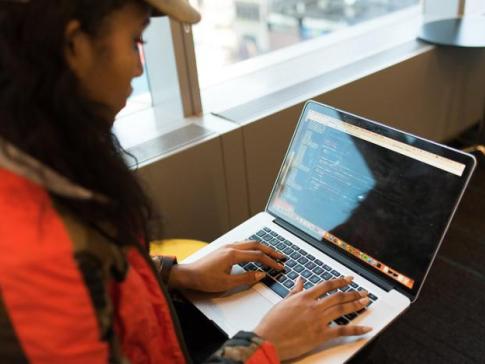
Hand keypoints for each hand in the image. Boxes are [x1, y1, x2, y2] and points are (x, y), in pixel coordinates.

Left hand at [168, 240, 285, 291]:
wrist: (188, 274)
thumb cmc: (204, 279)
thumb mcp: (226, 283)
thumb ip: (245, 278)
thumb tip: (260, 274)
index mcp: (233, 254)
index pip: (257, 256)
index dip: (270, 261)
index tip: (279, 266)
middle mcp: (231, 247)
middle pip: (256, 245)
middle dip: (270, 250)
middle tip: (281, 256)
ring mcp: (227, 246)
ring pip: (249, 243)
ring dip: (262, 248)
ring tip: (271, 254)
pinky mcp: (224, 249)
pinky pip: (243, 244)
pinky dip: (253, 247)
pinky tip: (254, 252)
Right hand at [254, 276, 371, 360]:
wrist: (268, 339)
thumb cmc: (272, 323)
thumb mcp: (283, 302)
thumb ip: (295, 291)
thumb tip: (300, 280)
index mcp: (304, 297)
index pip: (327, 285)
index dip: (340, 281)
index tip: (349, 279)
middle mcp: (313, 306)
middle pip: (338, 296)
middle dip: (353, 293)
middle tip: (363, 292)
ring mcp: (318, 320)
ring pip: (342, 309)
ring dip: (356, 305)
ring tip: (366, 302)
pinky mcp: (320, 335)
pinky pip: (342, 331)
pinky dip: (356, 330)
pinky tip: (366, 328)